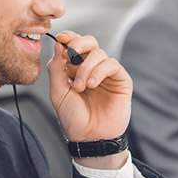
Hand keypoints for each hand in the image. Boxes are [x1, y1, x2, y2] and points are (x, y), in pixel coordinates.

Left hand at [47, 31, 131, 167]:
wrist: (90, 139)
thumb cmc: (74, 119)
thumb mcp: (58, 93)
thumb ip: (56, 69)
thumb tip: (58, 45)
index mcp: (74, 70)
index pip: (73, 46)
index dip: (68, 38)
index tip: (61, 38)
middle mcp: (91, 68)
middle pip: (88, 42)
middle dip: (78, 43)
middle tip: (71, 53)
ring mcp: (106, 74)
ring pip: (98, 53)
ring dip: (86, 67)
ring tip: (80, 87)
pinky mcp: (120, 80)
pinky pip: (112, 64)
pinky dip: (100, 71)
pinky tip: (92, 84)